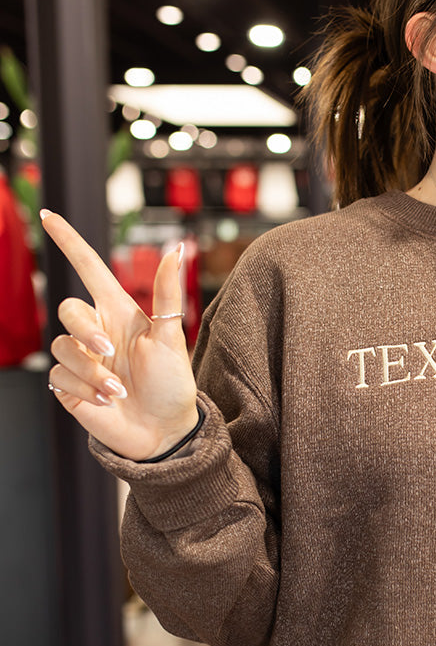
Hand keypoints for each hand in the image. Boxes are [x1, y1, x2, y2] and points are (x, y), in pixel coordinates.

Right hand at [43, 210, 198, 460]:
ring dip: (91, 371)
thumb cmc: (172, 384)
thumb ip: (168, 294)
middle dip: (85, 332)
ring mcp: (81, 358)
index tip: (48, 214)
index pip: (88, 267)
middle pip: (67, 310)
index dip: (69, 241)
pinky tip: (107, 401)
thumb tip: (177, 248)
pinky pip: (60, 377)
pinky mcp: (70, 386)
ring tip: (118, 390)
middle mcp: (97, 331)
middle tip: (109, 353)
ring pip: (62, 348)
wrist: (165, 431)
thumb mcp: (171, 337)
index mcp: (119, 312)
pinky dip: (85, 390)